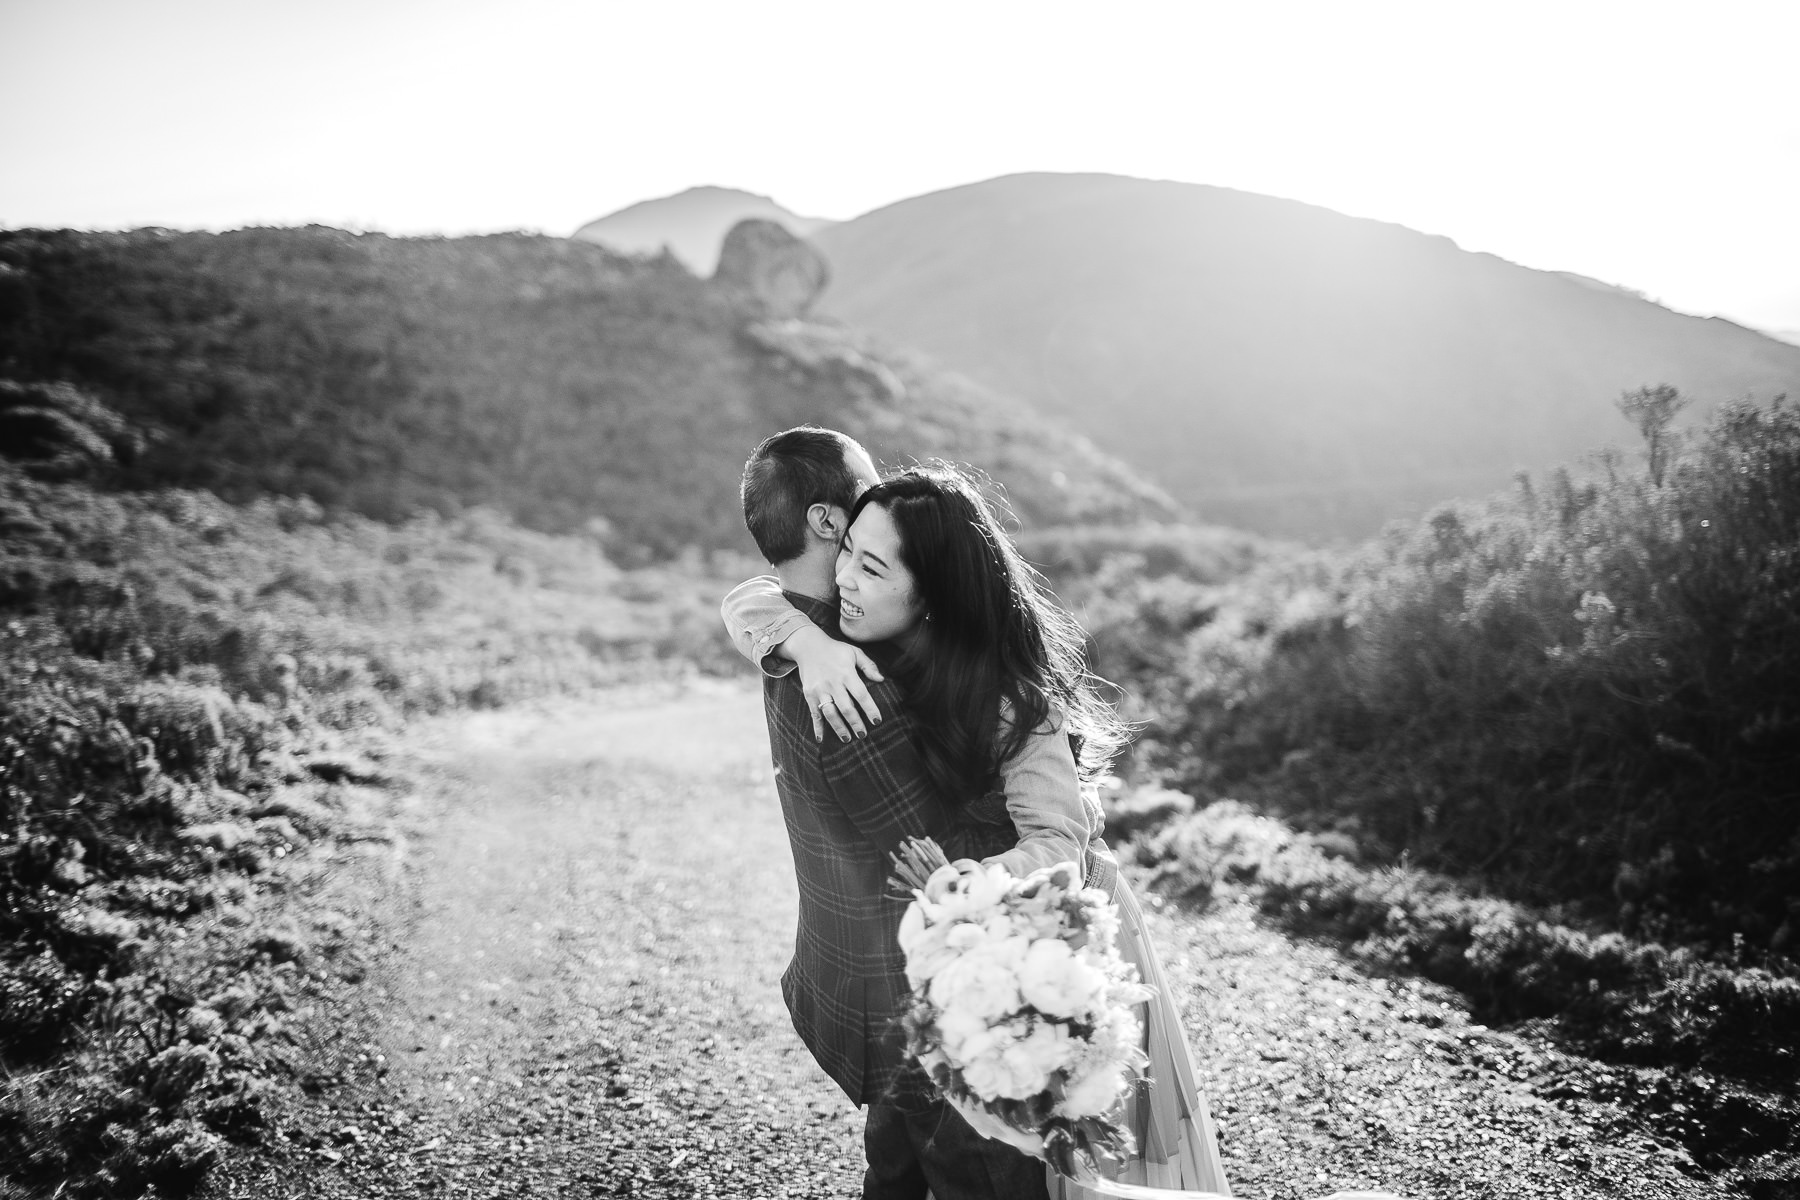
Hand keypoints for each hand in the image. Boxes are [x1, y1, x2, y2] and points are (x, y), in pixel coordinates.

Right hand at [785, 625, 884, 741]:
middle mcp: (833, 683)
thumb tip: (881, 679)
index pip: (861, 694)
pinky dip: (817, 727)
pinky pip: (814, 713)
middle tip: (863, 735)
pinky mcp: (809, 694)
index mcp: (846, 673)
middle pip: (846, 707)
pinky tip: (821, 739)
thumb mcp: (854, 652)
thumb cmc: (836, 650)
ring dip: (839, 728)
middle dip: (855, 723)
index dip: (870, 709)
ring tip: (847, 739)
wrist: (808, 646)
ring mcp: (819, 690)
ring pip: (830, 713)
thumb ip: (868, 665)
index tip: (877, 721)